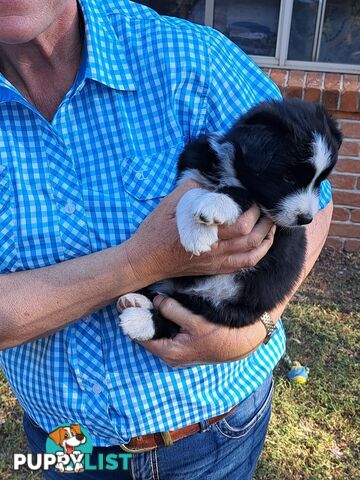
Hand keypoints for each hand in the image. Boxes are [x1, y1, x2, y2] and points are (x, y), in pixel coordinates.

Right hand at [125, 181, 275, 283]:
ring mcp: (216, 262)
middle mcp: (215, 250)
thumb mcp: (170, 203)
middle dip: (264, 222)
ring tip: (270, 224)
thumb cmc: (156, 231)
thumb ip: (192, 189)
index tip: (254, 197)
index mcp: (205, 232)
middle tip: (266, 208)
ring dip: (266, 239)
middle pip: (251, 238)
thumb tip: (212, 180)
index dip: (253, 211)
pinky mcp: (215, 269)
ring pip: (252, 254)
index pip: (241, 224)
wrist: (145, 260)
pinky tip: (262, 243)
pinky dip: (258, 254)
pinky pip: (243, 265)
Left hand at [138, 295, 266, 366]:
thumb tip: (156, 300)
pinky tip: (165, 308)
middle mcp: (171, 356)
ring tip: (150, 300)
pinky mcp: (185, 347)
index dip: (135, 319)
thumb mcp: (194, 321)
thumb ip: (172, 309)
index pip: (141, 336)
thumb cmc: (219, 335)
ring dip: (155, 318)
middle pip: (149, 335)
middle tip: (139, 298)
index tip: (128, 303)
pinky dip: (165, 321)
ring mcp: (178, 352)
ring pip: (159, 333)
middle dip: (144, 317)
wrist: (241, 344)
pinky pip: (168, 333)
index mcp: (169, 352)